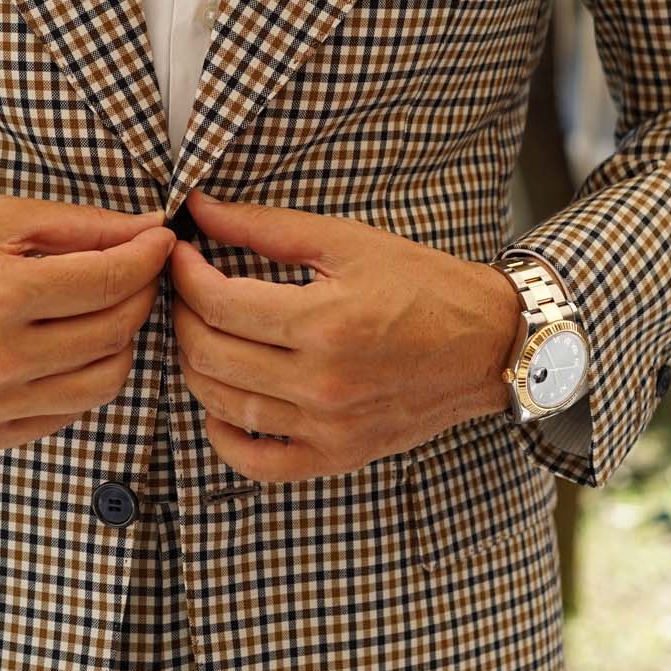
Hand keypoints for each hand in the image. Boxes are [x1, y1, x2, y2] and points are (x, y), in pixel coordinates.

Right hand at [0, 195, 175, 454]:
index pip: (112, 282)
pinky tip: (66, 345)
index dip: (149, 257)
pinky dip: (82, 376)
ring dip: (119, 340)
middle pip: (116, 330)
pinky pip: (70, 411)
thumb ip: (82, 227)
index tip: (159, 242)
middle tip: (134, 271)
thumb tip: (151, 230)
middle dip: (139, 294)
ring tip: (102, 309)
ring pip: (106, 379)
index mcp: (0, 295)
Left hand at [168, 188, 521, 482]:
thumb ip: (265, 226)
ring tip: (202, 332)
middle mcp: (322, 383)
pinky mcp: (337, 455)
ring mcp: (328, 428)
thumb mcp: (347, 241)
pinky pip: (256, 462)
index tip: (181, 254)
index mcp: (324, 323)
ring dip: (194, 365)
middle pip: (208, 354)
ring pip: (221, 405)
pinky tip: (222, 402)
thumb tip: (199, 208)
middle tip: (186, 290)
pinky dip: (223, 436)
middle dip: (181, 315)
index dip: (184, 274)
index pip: (217, 303)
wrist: (489, 343)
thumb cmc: (423, 285)